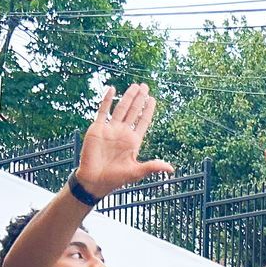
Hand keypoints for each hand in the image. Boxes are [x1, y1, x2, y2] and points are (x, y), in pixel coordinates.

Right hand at [74, 85, 174, 199]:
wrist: (94, 180)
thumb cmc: (115, 178)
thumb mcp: (136, 172)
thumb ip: (152, 167)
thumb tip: (171, 169)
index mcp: (133, 141)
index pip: (143, 121)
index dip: (148, 110)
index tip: (153, 99)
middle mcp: (123, 133)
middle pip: (133, 111)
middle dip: (140, 99)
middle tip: (145, 86)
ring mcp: (110, 129)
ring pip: (121, 108)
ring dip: (128, 97)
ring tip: (135, 86)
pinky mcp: (97, 128)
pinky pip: (103, 111)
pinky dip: (107, 100)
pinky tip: (113, 89)